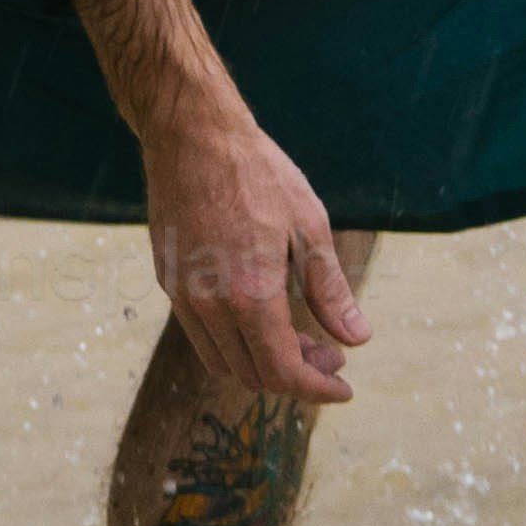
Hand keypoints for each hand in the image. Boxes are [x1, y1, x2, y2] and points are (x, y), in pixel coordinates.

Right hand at [63, 0, 369, 407]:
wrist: (192, 135)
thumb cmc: (258, 173)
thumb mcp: (310, 227)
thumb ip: (330, 290)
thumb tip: (357, 339)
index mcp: (252, 296)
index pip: (284, 371)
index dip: (317, 389)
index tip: (343, 387)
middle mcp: (212, 306)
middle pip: (253, 375)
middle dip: (297, 377)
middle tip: (330, 355)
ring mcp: (184, 297)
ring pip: (224, 362)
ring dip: (264, 364)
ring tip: (300, 338)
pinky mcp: (169, 283)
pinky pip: (202, 336)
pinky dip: (236, 344)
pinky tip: (262, 316)